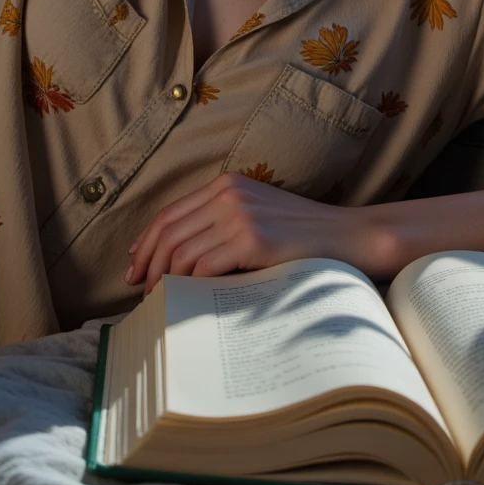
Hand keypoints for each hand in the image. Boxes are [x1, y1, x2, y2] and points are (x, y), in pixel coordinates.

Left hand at [124, 172, 393, 293]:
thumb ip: (221, 223)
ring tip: (161, 300)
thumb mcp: (257, 215)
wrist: (348, 238)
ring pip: (181, 251)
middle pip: (169, 231)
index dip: (146, 241)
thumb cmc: (303, 236)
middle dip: (148, 264)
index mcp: (227, 184)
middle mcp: (228, 193)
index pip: (171, 213)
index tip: (135, 265)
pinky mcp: (251, 240)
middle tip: (140, 291)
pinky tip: (186, 299)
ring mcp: (239, 215)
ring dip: (165, 279)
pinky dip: (188, 285)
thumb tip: (179, 256)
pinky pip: (203, 266)